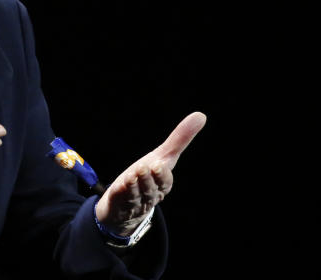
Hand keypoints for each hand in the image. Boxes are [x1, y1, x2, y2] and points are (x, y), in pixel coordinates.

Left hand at [95, 112, 206, 235]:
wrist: (128, 202)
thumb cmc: (148, 176)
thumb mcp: (163, 156)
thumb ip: (180, 139)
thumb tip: (201, 115)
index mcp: (162, 184)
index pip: (165, 181)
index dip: (162, 175)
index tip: (158, 164)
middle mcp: (149, 195)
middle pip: (151, 190)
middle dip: (148, 180)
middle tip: (144, 167)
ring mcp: (134, 201)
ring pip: (135, 196)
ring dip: (133, 186)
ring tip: (130, 175)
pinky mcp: (118, 204)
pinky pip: (120, 200)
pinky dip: (120, 193)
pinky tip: (118, 186)